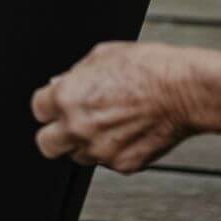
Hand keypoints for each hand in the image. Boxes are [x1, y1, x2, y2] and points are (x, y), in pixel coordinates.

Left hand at [32, 42, 194, 173]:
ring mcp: (102, 150)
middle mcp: (80, 127)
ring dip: (84, 143)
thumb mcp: (100, 55)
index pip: (38, 110)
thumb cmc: (146, 68)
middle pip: (47, 144)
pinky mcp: (125, 165)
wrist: (183, 91)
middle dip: (54, 133)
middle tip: (66, 123)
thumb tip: (59, 84)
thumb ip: (74, 75)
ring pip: (78, 156)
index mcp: (68, 98)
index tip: (54, 103)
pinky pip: (107, 162)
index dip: (47, 104)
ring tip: (104, 123)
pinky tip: (124, 131)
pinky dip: (111, 150)